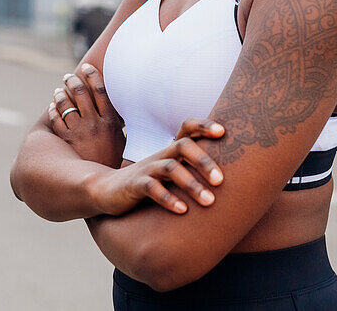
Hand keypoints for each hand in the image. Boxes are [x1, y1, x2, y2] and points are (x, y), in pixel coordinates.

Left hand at [48, 63, 124, 166]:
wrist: (104, 183)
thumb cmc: (114, 161)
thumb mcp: (122, 139)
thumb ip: (118, 122)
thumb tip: (119, 108)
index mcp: (110, 121)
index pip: (100, 90)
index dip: (93, 76)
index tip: (87, 67)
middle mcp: (94, 123)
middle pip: (81, 93)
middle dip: (72, 81)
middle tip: (67, 76)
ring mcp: (79, 132)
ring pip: (66, 105)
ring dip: (60, 94)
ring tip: (58, 90)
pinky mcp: (66, 141)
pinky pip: (56, 120)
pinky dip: (53, 110)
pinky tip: (53, 106)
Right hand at [87, 130, 225, 215]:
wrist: (108, 190)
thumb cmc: (149, 182)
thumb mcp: (170, 172)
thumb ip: (192, 169)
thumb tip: (228, 176)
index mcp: (171, 150)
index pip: (187, 128)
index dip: (204, 126)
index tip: (223, 132)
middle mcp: (161, 155)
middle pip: (183, 146)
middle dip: (204, 162)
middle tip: (221, 181)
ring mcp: (147, 169)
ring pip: (170, 169)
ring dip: (191, 184)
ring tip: (209, 201)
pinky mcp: (135, 185)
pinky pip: (152, 189)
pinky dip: (168, 199)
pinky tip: (182, 210)